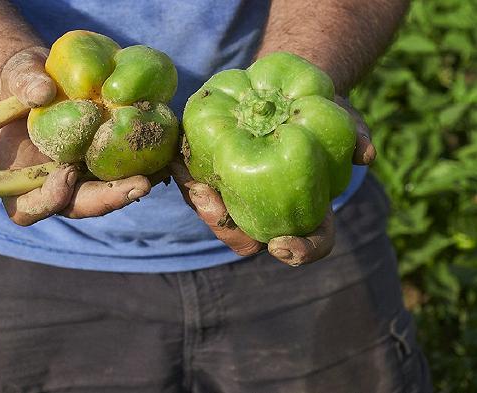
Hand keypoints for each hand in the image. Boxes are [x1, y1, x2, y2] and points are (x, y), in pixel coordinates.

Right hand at [0, 47, 150, 225]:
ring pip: (104, 196)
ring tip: (157, 174)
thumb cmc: (24, 80)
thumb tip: (42, 92)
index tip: (68, 172)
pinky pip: (120, 174)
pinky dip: (140, 167)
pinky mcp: (102, 165)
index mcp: (20, 176)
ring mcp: (80, 178)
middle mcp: (52, 185)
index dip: (49, 199)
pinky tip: (162, 156)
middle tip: (138, 185)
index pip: (28, 208)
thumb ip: (24, 83)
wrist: (48, 77)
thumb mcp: (18, 76)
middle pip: (77, 207)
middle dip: (107, 199)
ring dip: (130, 189)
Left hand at [171, 96, 374, 265]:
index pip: (310, 244)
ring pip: (217, 218)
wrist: (285, 94)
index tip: (281, 244)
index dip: (299, 252)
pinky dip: (186, 178)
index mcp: (309, 211)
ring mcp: (242, 199)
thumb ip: (355, 134)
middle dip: (225, 227)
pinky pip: (198, 189)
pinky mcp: (216, 178)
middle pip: (247, 240)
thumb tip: (366, 153)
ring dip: (200, 205)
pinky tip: (177, 162)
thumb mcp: (342, 117)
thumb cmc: (319, 111)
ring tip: (190, 181)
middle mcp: (272, 213)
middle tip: (212, 200)